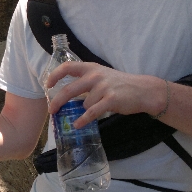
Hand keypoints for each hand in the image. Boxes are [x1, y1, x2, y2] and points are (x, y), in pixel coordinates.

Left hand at [44, 62, 165, 127]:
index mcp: (91, 68)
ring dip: (85, 111)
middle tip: (51, 110)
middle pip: (69, 89)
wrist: (143, 90)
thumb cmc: (120, 84)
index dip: (55, 75)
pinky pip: (91, 112)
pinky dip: (83, 120)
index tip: (47, 85)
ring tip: (96, 109)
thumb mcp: (102, 76)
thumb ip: (86, 81)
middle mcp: (95, 76)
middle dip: (57, 101)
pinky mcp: (111, 100)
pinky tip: (77, 125)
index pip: (67, 67)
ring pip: (83, 105)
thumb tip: (66, 95)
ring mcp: (103, 88)